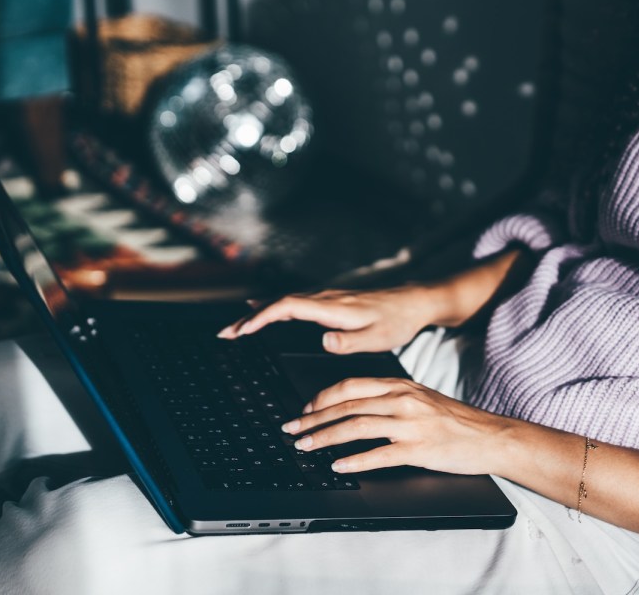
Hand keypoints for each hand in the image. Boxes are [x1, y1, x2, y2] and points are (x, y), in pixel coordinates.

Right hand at [217, 287, 443, 353]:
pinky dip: (271, 308)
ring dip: (257, 313)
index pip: (288, 307)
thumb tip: (323, 341)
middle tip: (226, 334)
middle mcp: (325, 298)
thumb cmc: (395, 322)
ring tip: (235, 328)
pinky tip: (260, 310)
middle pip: (278, 303)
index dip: (262, 317)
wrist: (413, 302)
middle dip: (249, 317)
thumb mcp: (376, 338)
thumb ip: (349, 341)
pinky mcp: (329, 300)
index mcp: (333, 307)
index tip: (242, 330)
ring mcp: (326, 297)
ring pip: (283, 301)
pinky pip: (293, 302)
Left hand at [280, 377, 513, 474]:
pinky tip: (339, 466)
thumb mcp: (420, 397)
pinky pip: (380, 455)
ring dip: (326, 438)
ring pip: (357, 426)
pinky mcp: (419, 448)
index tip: (305, 411)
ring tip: (306, 448)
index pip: (350, 386)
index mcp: (400, 385)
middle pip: (347, 406)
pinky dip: (355, 461)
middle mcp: (402, 400)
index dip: (322, 398)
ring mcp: (410, 424)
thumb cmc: (455, 420)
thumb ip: (390, 398)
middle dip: (313, 419)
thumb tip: (354, 407)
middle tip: (292, 431)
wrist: (491, 436)